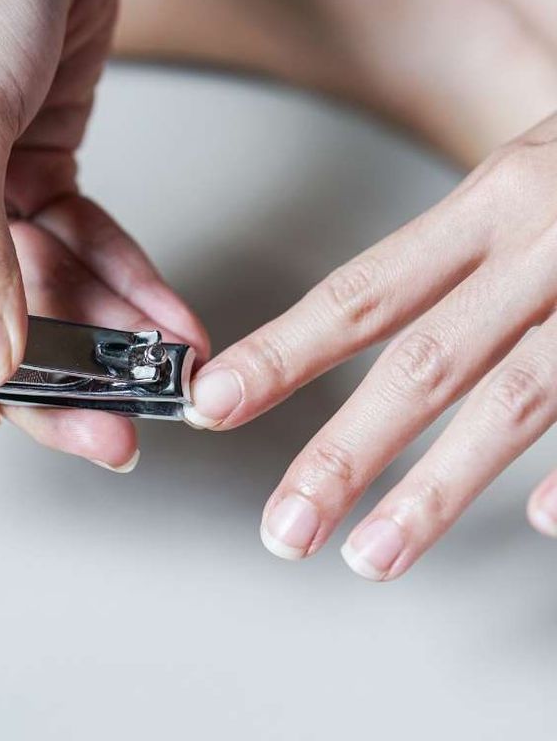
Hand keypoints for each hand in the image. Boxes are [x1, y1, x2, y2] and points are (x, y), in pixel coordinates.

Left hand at [186, 112, 556, 578]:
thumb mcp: (523, 184)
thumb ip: (450, 259)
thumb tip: (357, 334)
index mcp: (492, 203)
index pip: (362, 292)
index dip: (281, 353)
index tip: (216, 402)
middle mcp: (545, 244)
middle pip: (422, 363)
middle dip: (343, 453)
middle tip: (284, 525)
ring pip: (514, 404)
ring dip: (436, 491)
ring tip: (370, 556)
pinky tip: (545, 525)